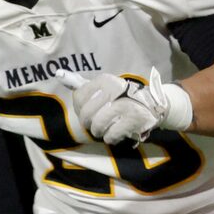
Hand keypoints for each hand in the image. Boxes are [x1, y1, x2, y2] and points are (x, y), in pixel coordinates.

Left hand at [64, 67, 191, 143]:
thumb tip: (60, 75)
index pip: (79, 96)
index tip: (85, 112)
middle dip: (88, 123)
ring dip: (99, 131)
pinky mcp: (134, 119)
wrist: (154, 104)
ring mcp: (125, 105)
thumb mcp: (106, 88)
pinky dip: (110, 137)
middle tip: (94, 125)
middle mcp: (115, 90)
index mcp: (105, 81)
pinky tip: (114, 134)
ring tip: (104, 130)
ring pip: (97, 125)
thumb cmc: (123, 97)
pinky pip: (111, 134)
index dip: (79, 109)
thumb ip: (87, 87)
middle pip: (87, 114)